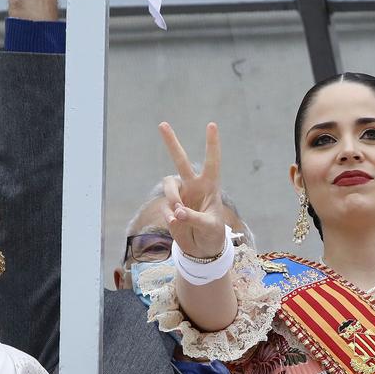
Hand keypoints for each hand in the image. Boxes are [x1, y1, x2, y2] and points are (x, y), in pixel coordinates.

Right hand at [159, 122, 226, 259]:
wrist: (202, 249)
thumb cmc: (213, 234)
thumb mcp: (209, 227)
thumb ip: (194, 218)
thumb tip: (177, 213)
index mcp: (210, 186)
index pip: (212, 162)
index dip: (211, 144)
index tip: (211, 125)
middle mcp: (193, 186)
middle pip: (180, 160)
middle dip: (171, 143)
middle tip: (162, 124)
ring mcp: (180, 195)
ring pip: (169, 186)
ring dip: (172, 198)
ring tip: (179, 214)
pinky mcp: (170, 208)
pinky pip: (166, 206)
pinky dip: (170, 216)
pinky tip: (177, 224)